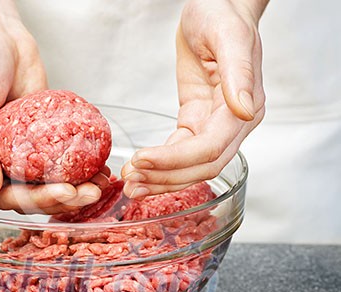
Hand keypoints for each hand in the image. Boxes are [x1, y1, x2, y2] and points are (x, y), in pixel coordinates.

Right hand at [0, 0, 102, 213]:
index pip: (4, 196)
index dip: (36, 201)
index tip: (65, 192)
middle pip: (30, 194)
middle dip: (62, 197)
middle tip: (90, 191)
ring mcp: (19, 149)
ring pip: (48, 180)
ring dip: (74, 186)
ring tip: (99, 183)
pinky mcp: (39, 135)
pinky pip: (59, 156)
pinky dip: (78, 165)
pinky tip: (97, 165)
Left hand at [122, 0, 267, 197]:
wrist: (216, 6)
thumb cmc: (223, 14)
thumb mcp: (229, 36)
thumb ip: (238, 73)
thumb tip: (244, 110)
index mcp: (246, 107)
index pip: (210, 148)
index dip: (177, 160)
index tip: (143, 159)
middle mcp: (233, 123)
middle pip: (201, 167)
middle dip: (166, 178)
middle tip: (132, 184)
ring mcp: (214, 124)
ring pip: (190, 167)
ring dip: (161, 179)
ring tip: (131, 186)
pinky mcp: (196, 120)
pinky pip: (179, 151)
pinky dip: (160, 164)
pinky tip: (140, 170)